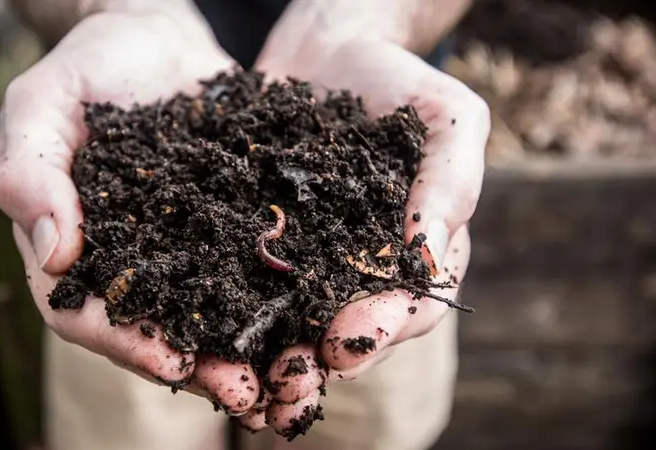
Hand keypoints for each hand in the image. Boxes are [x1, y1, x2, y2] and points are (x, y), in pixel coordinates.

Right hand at [0, 10, 262, 414]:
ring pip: (206, 316)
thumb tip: (53, 254)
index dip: (124, 343)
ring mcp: (180, 249)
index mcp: (74, 245)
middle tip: (247, 394)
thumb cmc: (94, 63)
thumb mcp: (46, 101)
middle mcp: (129, 260)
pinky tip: (309, 321)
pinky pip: (247, 275)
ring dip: (242, 353)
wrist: (160, 37)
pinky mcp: (227, 229)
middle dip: (197, 368)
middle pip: (152, 332)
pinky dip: (274, 305)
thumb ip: (31, 170)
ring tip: (286, 376)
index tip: (172, 365)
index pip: (83, 312)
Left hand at [240, 37, 489, 434]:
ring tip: (245, 384)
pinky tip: (205, 329)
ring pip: (299, 321)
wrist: (327, 50)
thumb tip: (428, 256)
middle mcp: (364, 267)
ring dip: (275, 357)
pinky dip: (234, 311)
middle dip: (322, 362)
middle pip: (352, 330)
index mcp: (418, 252)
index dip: (382, 328)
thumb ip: (450, 181)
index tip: (347, 339)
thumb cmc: (397, 81)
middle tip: (289, 385)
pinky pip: (250, 282)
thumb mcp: (446, 116)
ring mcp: (314, 259)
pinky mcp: (266, 242)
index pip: (411, 305)